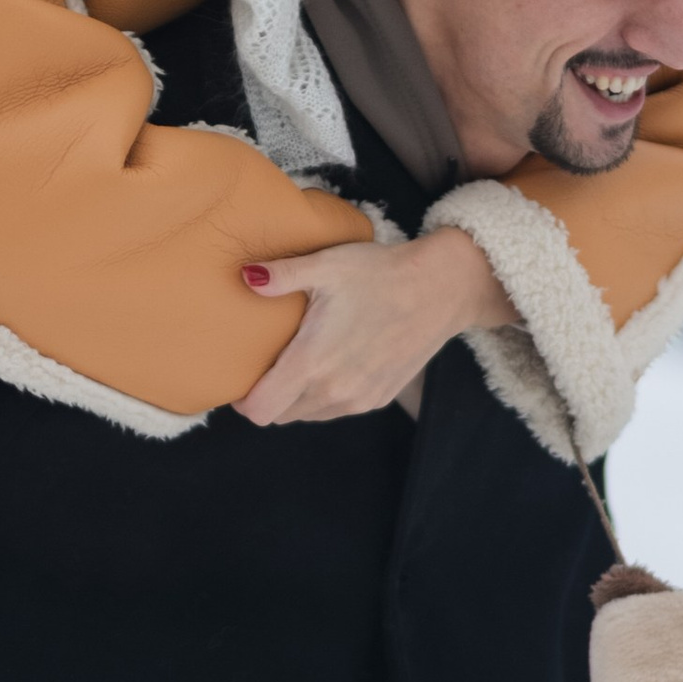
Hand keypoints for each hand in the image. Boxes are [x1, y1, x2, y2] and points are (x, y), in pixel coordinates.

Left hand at [234, 228, 507, 425]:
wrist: (441, 288)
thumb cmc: (380, 273)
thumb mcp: (327, 265)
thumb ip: (281, 275)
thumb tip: (245, 277)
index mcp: (312, 362)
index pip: (260, 410)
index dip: (243, 400)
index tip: (242, 378)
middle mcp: (333, 391)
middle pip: (280, 416)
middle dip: (268, 396)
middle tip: (269, 363)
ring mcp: (358, 400)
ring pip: (307, 416)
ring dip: (296, 398)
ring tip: (298, 362)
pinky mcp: (378, 399)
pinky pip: (335, 411)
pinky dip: (324, 396)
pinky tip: (331, 364)